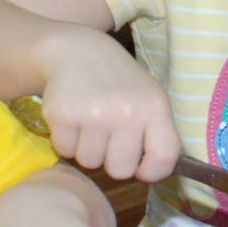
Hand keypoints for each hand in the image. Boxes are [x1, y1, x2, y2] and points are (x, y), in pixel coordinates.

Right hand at [36, 28, 180, 181]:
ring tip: (92, 126)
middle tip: (110, 139)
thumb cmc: (122, 84)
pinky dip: (68, 142)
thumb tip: (154, 173)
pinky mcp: (62, 114)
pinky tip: (75, 120)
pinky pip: (65, 151)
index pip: (164, 156)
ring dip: (89, 150)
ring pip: (90, 162)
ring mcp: (93, 114)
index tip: (142, 168)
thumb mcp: (151, 100)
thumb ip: (157, 133)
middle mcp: (126, 112)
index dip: (153, 172)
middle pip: (120, 170)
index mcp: (155, 108)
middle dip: (113, 161)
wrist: (80, 53)